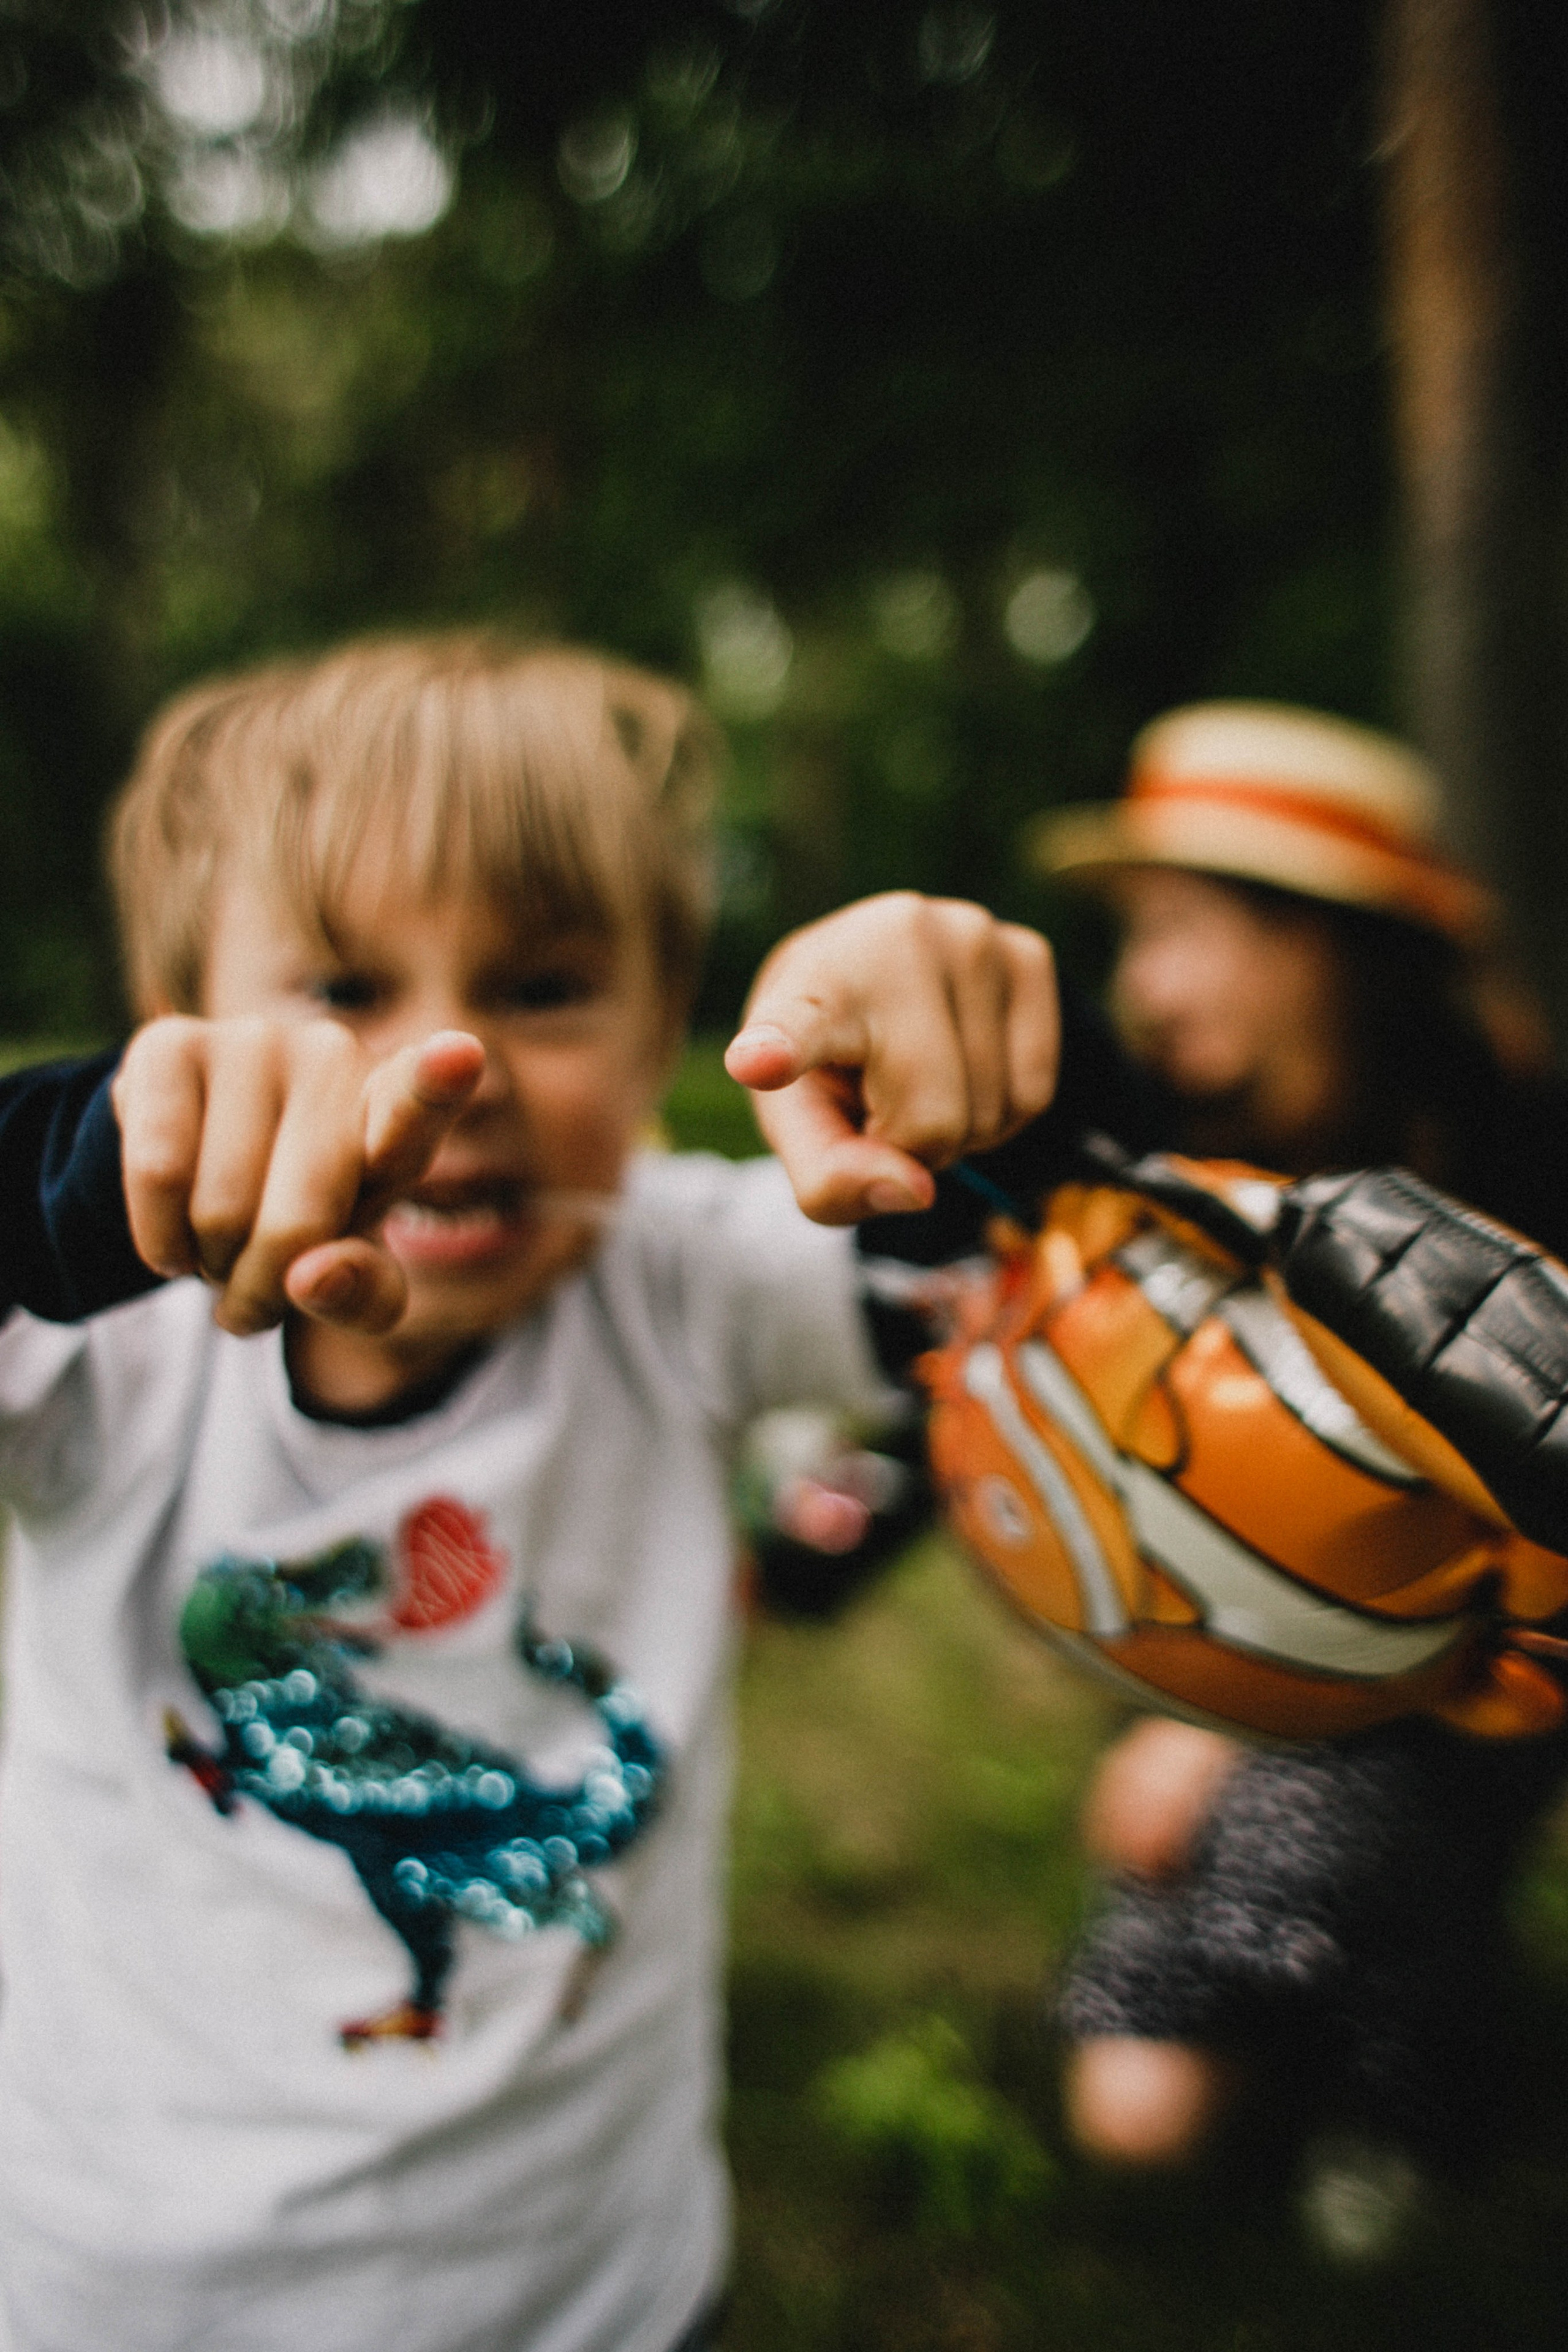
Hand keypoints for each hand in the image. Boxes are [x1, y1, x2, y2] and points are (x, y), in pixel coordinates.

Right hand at [112, 1018, 484, 1335]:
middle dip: (265, 1288)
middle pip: (297, 1224)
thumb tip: (312, 1277)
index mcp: (399, 1111)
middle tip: (258, 1288)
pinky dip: (158, 1235)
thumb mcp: (353, 1272)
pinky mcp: (171, 1043)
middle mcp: (335, 1057)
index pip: (419, 1100)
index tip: (458, 1059)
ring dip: (211, 1266)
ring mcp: (253, 1039)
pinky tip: (171, 1232)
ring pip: (220, 1209)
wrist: (204, 1163)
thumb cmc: (305, 1217)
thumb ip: (364, 1294)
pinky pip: (159, 1172)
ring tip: (220, 1248)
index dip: (436, 1082)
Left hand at [724, 892, 1058, 1222]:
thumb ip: (829, 1178)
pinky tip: (968, 1069)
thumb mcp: (802, 1127)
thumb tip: (914, 1191)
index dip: (777, 1048)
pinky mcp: (1028, 952)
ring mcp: (969, 937)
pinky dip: (1003, 1113)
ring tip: (922, 1075)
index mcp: (806, 991)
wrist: (879, 975)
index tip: (756, 1061)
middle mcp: (891, 942)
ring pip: (991, 1112)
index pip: (793, 1024)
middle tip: (882, 1100)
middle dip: (912, 1144)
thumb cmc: (829, 1062)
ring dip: (961, 1129)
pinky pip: (1034, 1094)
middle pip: (933, 1121)